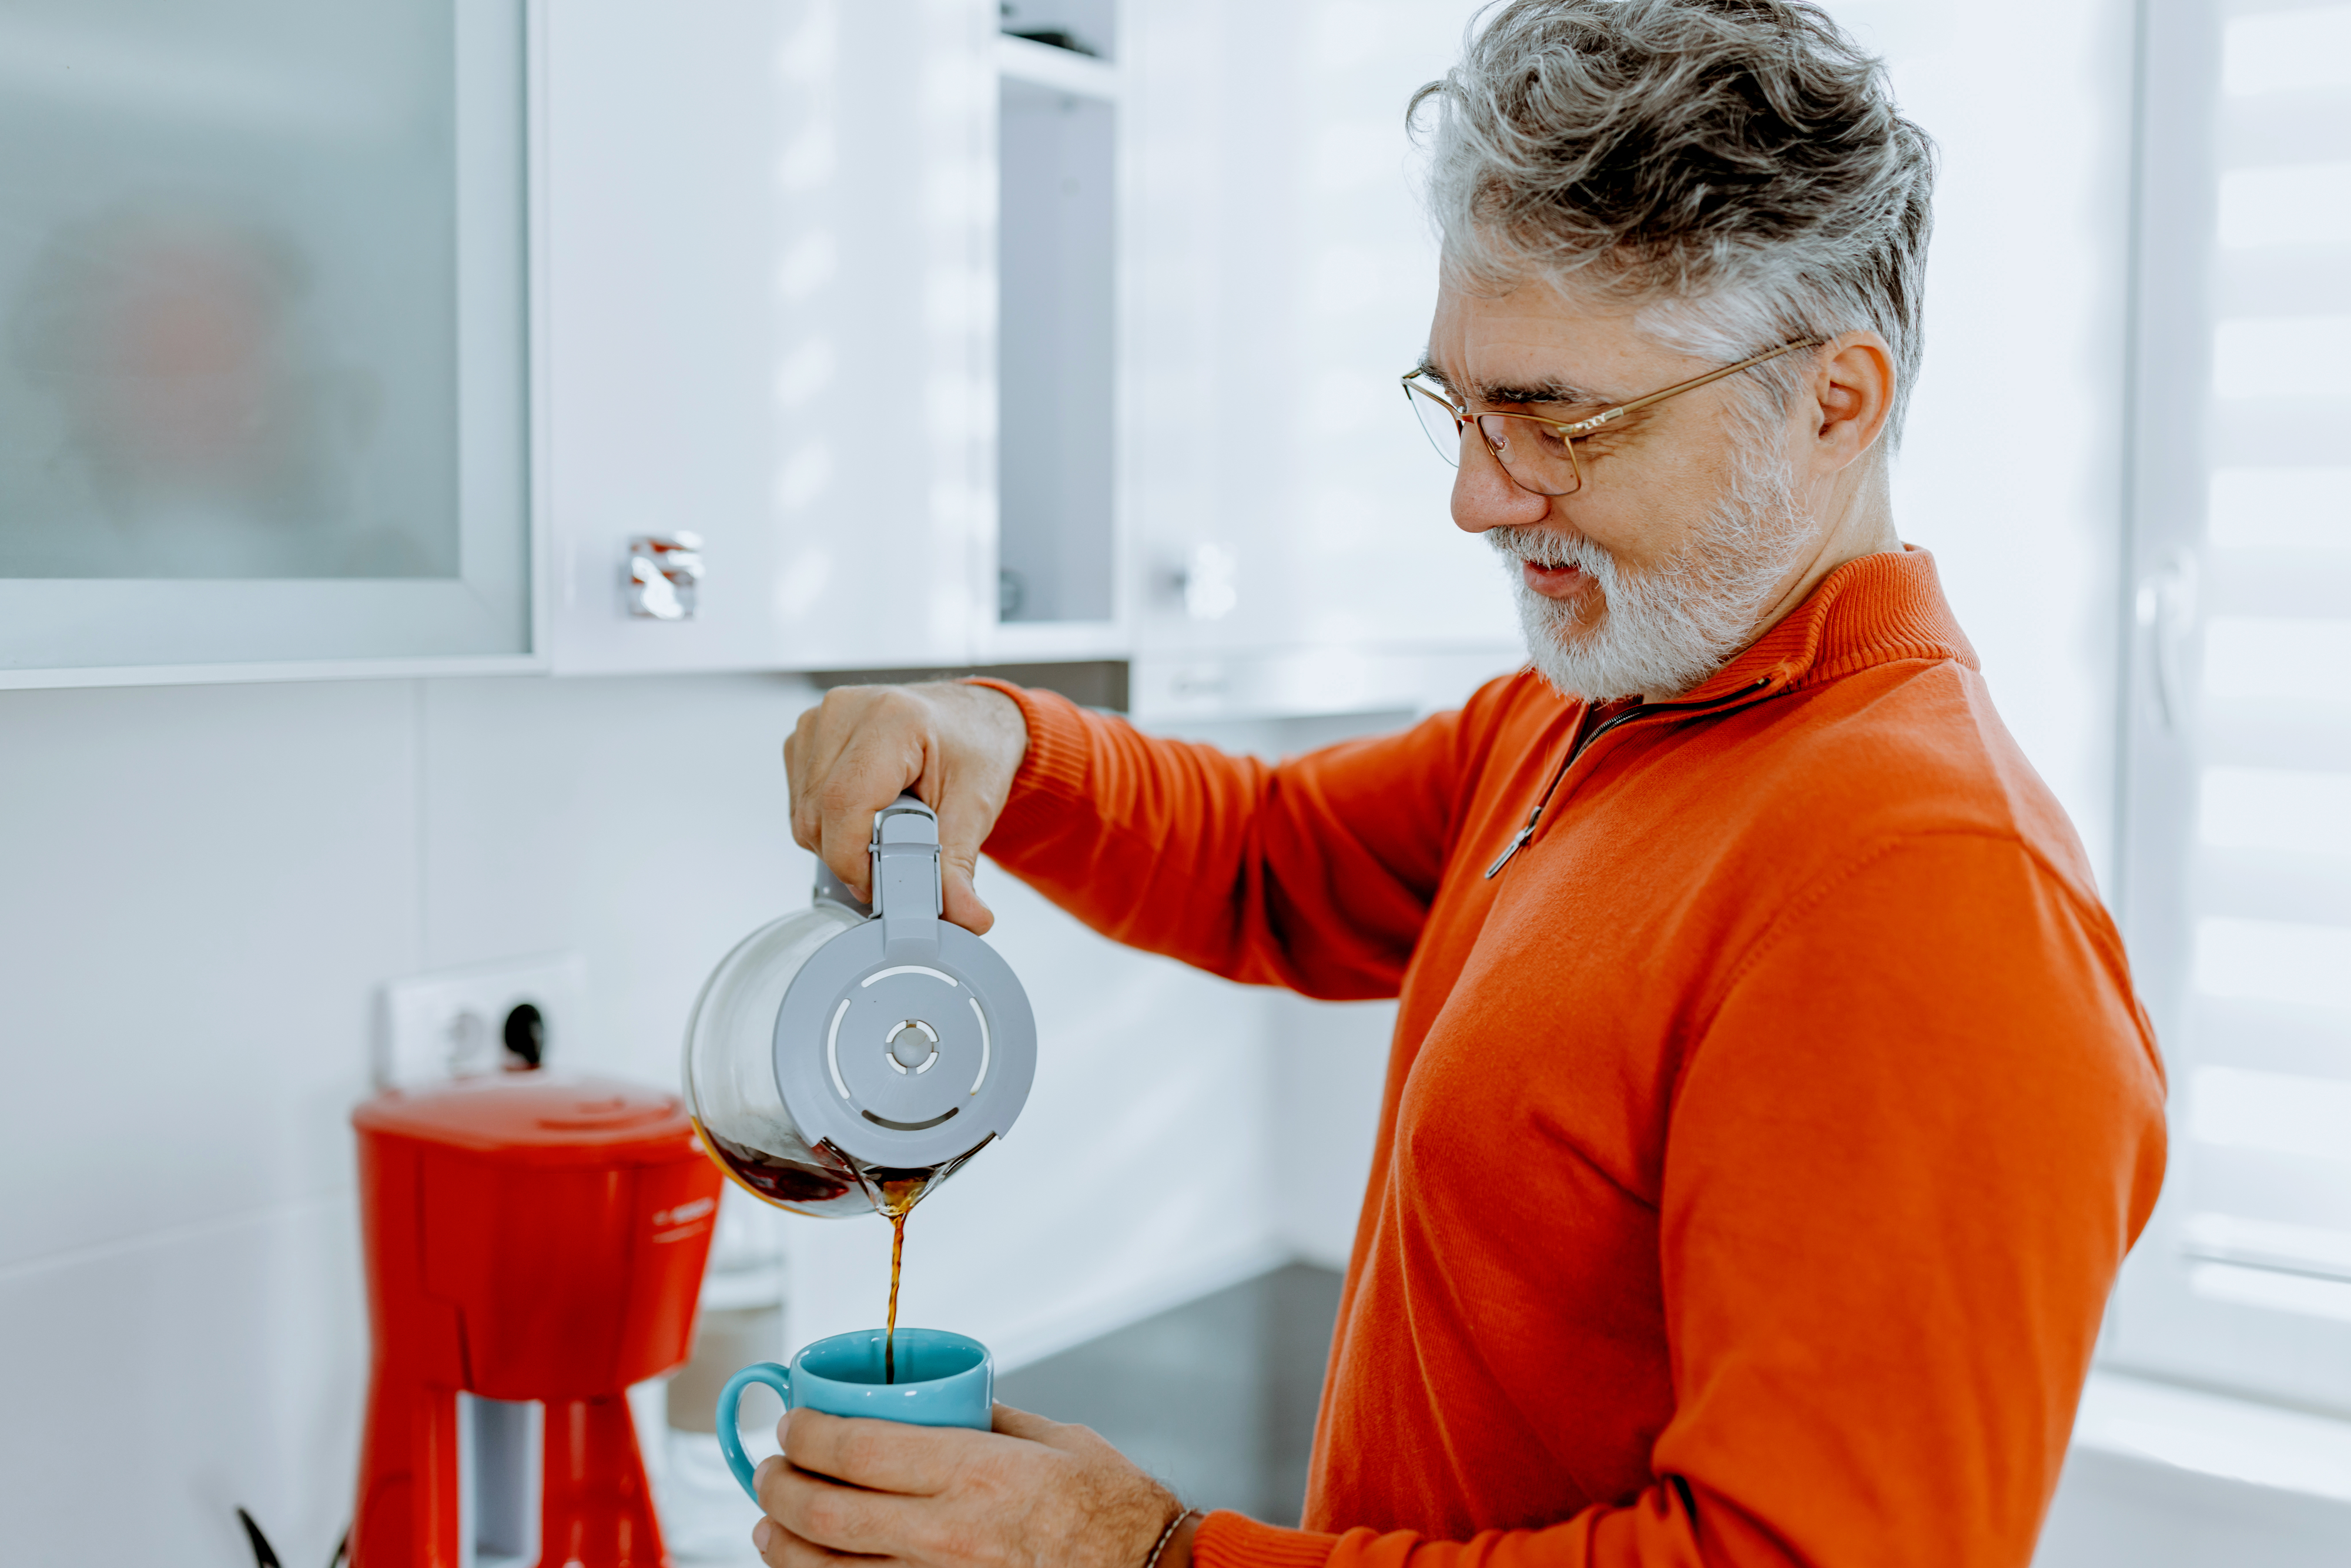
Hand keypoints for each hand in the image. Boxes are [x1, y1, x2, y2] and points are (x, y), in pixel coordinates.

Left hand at [750, 1403, 1195, 1567]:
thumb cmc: (1114, 1510)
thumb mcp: (1056, 1439)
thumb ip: (992, 1418)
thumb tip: (948, 1399)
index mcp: (972, 1472)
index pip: (855, 1447)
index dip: (806, 1433)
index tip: (792, 1421)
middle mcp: (946, 1532)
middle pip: (826, 1512)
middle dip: (780, 1487)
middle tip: (768, 1468)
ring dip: (784, 1546)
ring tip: (770, 1524)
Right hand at [784, 682, 1028, 934]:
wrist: (967, 718)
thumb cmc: (973, 748)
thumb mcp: (977, 805)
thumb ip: (959, 865)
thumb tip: (965, 917)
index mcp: (892, 719)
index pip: (844, 803)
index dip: (853, 859)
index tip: (879, 887)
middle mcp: (844, 711)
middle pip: (817, 814)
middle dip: (850, 858)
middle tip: (892, 865)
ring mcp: (818, 720)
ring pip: (803, 815)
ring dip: (838, 843)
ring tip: (884, 832)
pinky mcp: (805, 736)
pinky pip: (800, 803)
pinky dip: (828, 825)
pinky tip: (864, 815)